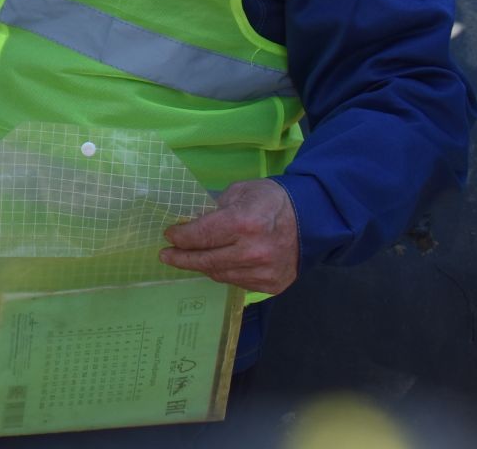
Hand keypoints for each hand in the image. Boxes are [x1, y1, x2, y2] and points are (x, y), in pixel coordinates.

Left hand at [160, 178, 299, 294]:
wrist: (311, 219)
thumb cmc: (271, 200)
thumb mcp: (241, 191)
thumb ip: (215, 208)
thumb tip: (191, 223)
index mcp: (244, 223)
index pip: (201, 236)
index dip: (181, 237)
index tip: (169, 236)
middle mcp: (253, 252)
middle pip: (206, 260)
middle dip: (182, 257)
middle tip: (166, 255)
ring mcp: (263, 272)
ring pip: (219, 273)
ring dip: (202, 265)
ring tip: (189, 259)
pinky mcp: (271, 285)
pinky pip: (236, 281)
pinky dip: (224, 272)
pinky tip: (217, 263)